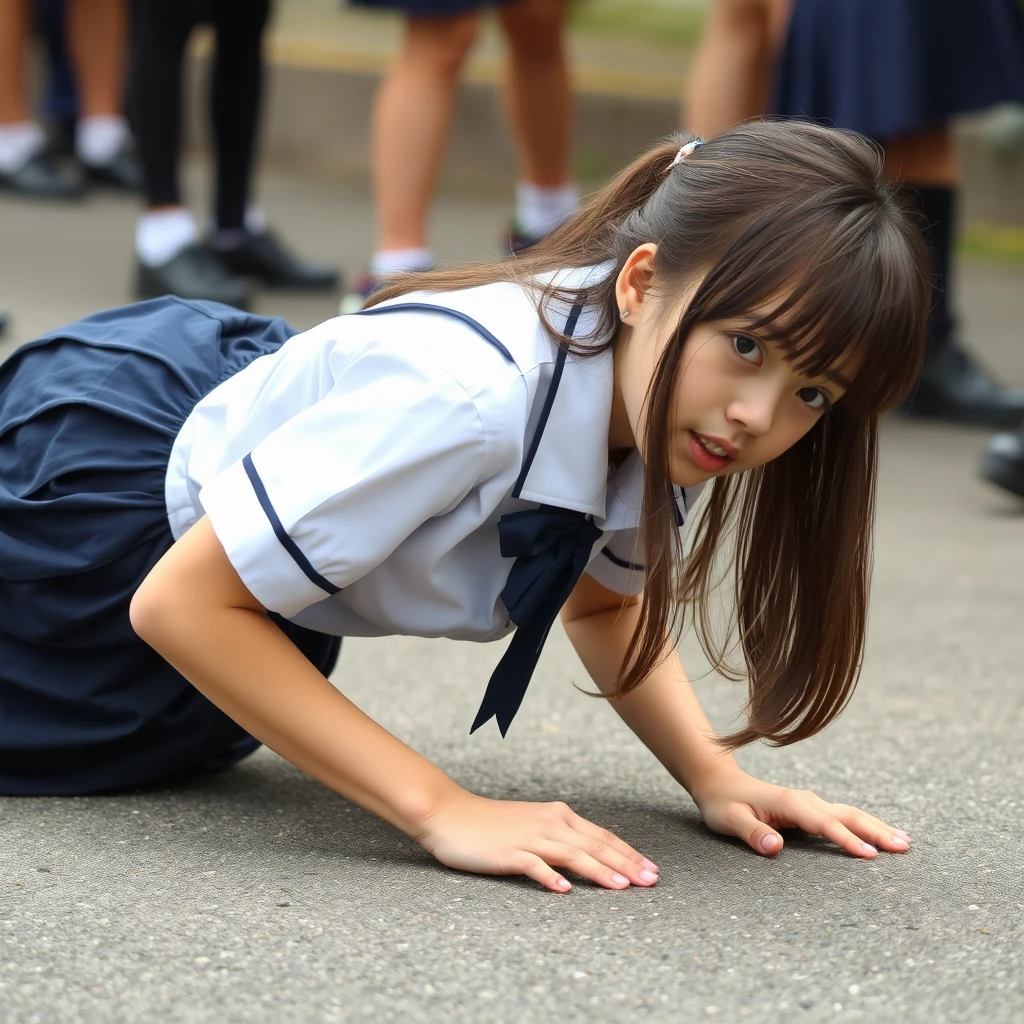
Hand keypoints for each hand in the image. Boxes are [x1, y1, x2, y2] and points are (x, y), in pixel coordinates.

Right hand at [415, 790, 660, 892]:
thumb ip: (559, 837)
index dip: (629, 852)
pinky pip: (533, 865)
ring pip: (572, 854)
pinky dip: (550, 877)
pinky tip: (565, 891)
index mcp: (558, 815)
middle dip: (626, 863)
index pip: (602, 836)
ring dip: (600, 870)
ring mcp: (529, 837)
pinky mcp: (508, 852)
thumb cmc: (491, 824)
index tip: (651, 869)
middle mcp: (549, 823)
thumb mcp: (532, 825)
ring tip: (622, 888)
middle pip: (595, 844)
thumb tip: (589, 857)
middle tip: (651, 881)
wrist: (450, 814)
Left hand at [691, 768, 911, 857]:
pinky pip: (842, 816)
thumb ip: (751, 832)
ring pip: (850, 813)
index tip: (870, 856)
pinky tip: (879, 833)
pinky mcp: (810, 808)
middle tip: (904, 848)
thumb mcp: (729, 819)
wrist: (718, 782)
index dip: (847, 840)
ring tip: (904, 842)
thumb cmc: (723, 803)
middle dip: (876, 831)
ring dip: (876, 826)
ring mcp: (809, 802)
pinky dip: (864, 824)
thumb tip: (775, 847)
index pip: (824, 824)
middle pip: (847, 815)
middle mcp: (805, 800)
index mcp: (789, 803)